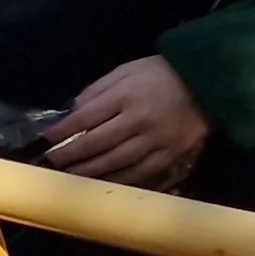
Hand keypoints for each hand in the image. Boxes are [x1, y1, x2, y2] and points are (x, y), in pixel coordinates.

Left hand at [46, 56, 212, 189]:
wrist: (207, 82)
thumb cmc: (159, 74)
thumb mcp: (125, 71)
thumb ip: (97, 90)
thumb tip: (72, 113)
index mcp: (126, 96)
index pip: (85, 118)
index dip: (62, 131)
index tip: (47, 139)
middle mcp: (140, 121)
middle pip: (97, 144)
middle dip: (70, 155)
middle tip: (52, 163)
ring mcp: (157, 141)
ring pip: (117, 163)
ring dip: (90, 172)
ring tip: (71, 176)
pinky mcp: (171, 154)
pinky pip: (141, 173)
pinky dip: (119, 180)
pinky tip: (102, 183)